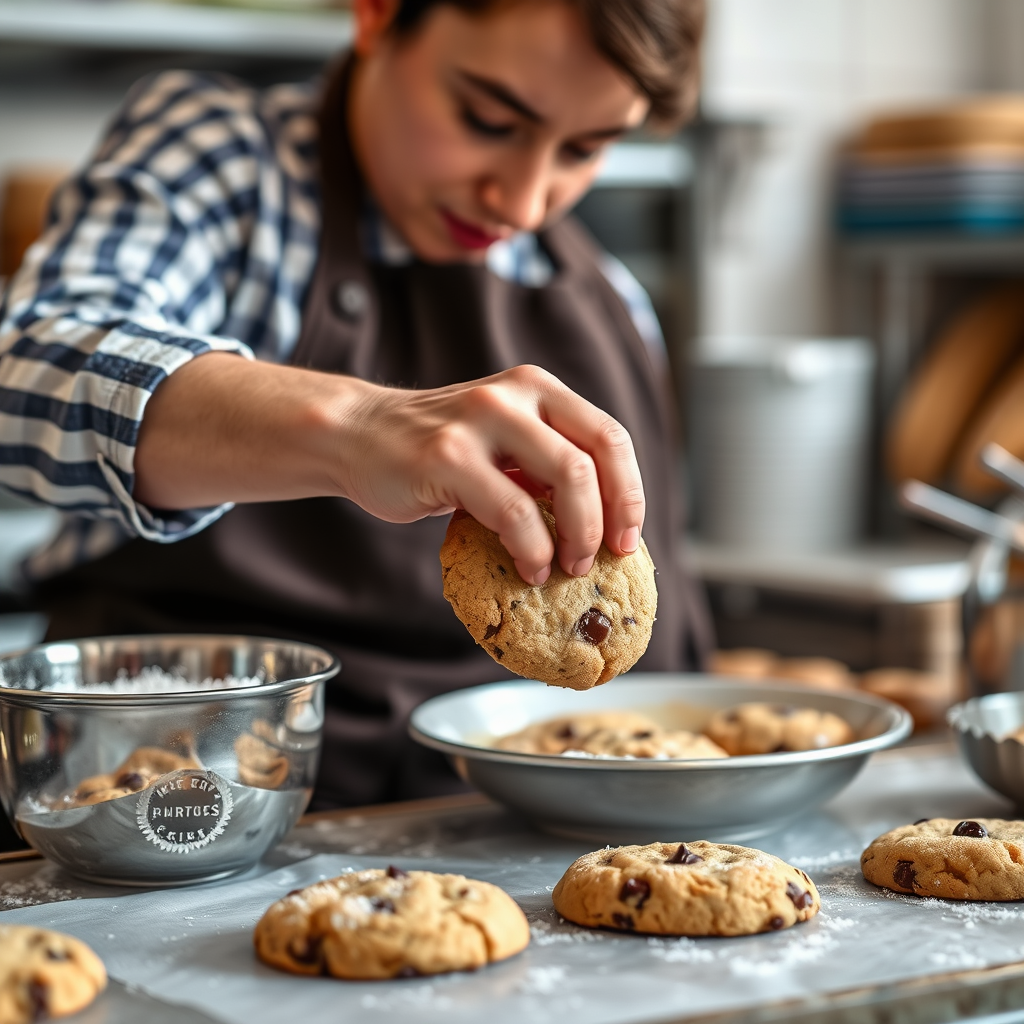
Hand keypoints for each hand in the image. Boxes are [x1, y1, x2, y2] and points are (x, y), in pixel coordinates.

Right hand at [334, 364, 644, 583]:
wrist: (357, 435)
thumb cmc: (437, 451)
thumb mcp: (500, 442)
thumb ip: (544, 466)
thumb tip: (601, 527)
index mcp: (538, 388)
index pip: (610, 436)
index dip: (630, 492)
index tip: (628, 538)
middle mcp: (515, 395)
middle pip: (596, 456)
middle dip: (610, 518)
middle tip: (601, 559)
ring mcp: (480, 419)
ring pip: (567, 476)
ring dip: (578, 535)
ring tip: (567, 568)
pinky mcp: (447, 456)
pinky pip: (514, 511)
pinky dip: (532, 549)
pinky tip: (528, 568)